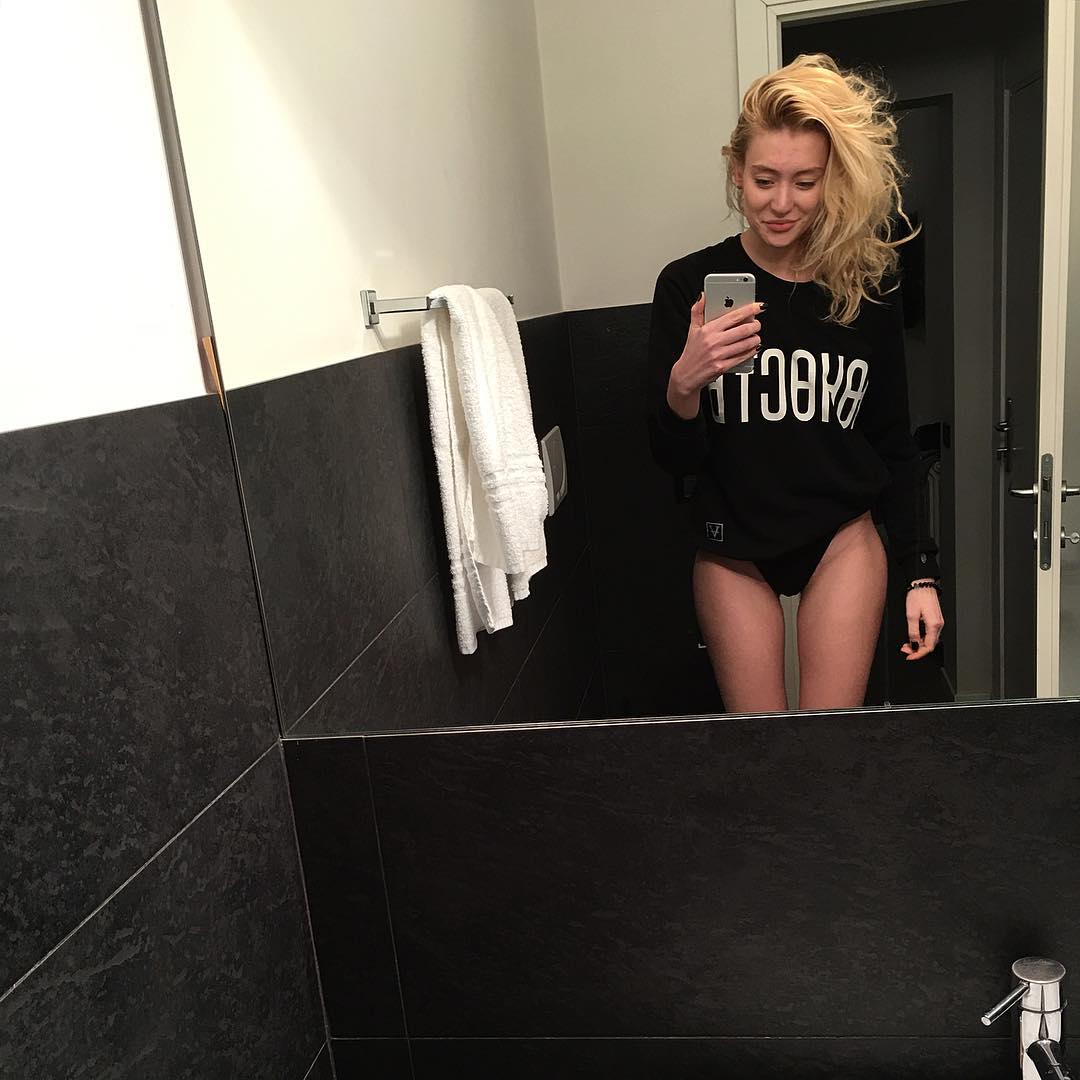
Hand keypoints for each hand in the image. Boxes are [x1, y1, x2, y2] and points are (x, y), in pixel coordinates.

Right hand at [666, 295, 763, 418]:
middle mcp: (714, 341)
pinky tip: (752, 348)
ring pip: (745, 344)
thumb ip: (697, 311)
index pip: (733, 316)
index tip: (759, 306)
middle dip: (755, 326)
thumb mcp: (692, 329)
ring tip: (756, 336)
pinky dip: (750, 352)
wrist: (686, 375)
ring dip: (755, 339)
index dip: (749, 310)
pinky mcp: (722, 366)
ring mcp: (719, 355)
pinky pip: (742, 357)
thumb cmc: (691, 352)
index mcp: (708, 330)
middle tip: (757, 324)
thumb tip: (703, 296)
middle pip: (743, 330)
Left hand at [900, 581, 943, 660]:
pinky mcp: (935, 619)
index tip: (909, 656)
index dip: (918, 654)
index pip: (929, 647)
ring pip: (929, 639)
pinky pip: (929, 633)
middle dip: (917, 650)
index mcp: (934, 625)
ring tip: (906, 644)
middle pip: (930, 645)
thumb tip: (914, 645)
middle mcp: (938, 625)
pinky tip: (913, 637)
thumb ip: (913, 632)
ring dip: (918, 644)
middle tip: (905, 650)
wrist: (922, 584)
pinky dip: (921, 637)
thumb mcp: (911, 615)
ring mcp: (938, 622)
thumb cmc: (917, 596)